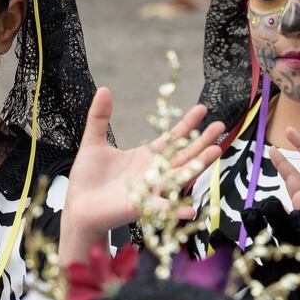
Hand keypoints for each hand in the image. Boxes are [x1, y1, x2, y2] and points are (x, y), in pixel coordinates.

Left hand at [60, 87, 223, 266]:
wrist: (78, 205)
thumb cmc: (88, 177)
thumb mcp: (93, 142)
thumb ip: (100, 118)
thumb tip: (105, 89)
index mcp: (146, 157)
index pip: (172, 138)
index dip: (187, 124)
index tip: (202, 109)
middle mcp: (154, 173)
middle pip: (184, 155)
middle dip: (202, 141)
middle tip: (221, 126)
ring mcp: (150, 190)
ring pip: (180, 176)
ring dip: (199, 165)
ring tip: (217, 151)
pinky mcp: (140, 206)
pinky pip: (162, 208)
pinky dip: (176, 209)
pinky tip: (191, 210)